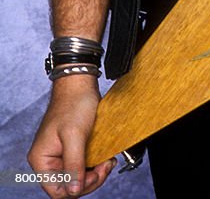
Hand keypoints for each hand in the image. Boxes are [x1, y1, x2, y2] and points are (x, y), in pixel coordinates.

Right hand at [27, 77, 115, 197]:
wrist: (80, 83)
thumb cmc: (73, 103)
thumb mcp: (74, 135)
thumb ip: (74, 164)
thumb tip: (74, 190)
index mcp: (42, 160)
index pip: (57, 190)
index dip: (77, 188)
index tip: (94, 174)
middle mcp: (49, 160)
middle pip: (69, 185)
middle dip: (89, 180)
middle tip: (105, 166)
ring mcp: (61, 155)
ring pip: (78, 177)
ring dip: (95, 173)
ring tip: (107, 162)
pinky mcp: (72, 149)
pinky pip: (83, 165)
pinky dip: (95, 165)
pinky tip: (105, 158)